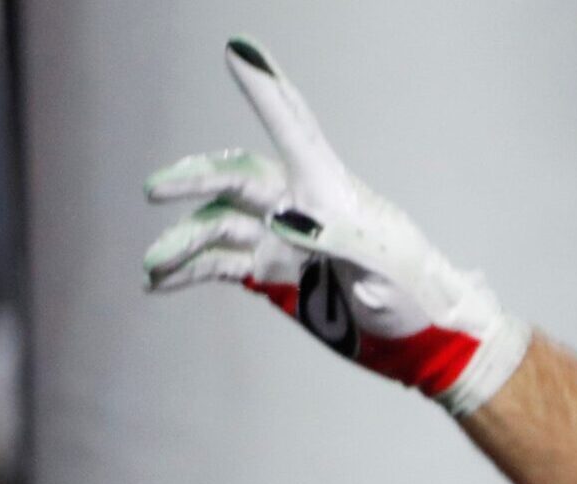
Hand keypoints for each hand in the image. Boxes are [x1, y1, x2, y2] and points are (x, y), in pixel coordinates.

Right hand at [142, 37, 531, 415]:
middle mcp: (298, 206)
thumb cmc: (416, 294)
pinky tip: (159, 282)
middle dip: (193, 179)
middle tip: (154, 189)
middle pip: (235, 177)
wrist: (425, 341)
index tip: (237, 49)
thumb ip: (339, 239)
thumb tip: (284, 221)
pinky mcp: (274, 274)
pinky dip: (190, 271)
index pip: (292, 129)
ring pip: (219, 226)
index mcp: (330, 192)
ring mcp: (282, 239)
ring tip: (151, 267)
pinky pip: (220, 264)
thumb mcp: (386, 266)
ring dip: (183, 243)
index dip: (264, 89)